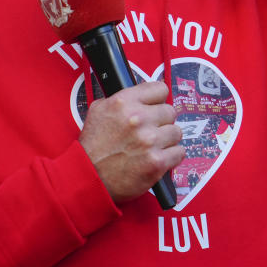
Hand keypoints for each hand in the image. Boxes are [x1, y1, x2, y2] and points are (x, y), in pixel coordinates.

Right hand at [79, 81, 183, 202]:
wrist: (87, 178)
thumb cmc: (92, 147)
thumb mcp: (98, 111)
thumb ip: (122, 99)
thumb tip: (143, 95)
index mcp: (124, 102)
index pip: (160, 89)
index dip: (158, 100)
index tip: (155, 107)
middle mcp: (138, 118)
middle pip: (170, 111)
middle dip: (162, 122)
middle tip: (151, 131)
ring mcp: (149, 141)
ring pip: (176, 132)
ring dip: (167, 140)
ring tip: (153, 147)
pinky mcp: (157, 162)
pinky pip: (179, 152)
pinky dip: (171, 157)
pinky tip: (158, 158)